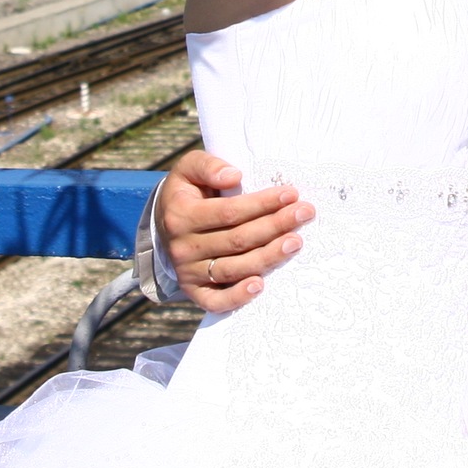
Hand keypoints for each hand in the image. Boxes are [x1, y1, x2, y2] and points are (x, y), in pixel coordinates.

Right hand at [159, 149, 311, 312]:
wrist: (163, 225)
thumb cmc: (186, 192)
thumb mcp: (188, 168)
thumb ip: (207, 165)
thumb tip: (234, 176)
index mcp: (181, 215)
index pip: (229, 212)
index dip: (261, 204)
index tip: (290, 194)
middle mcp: (183, 247)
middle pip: (237, 240)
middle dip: (275, 226)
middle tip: (304, 214)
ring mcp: (188, 273)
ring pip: (234, 269)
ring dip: (268, 257)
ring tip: (296, 242)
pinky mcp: (194, 292)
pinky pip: (216, 301)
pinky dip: (238, 297)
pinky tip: (260, 286)